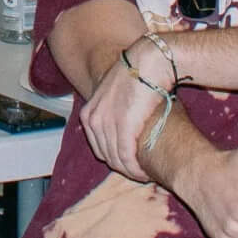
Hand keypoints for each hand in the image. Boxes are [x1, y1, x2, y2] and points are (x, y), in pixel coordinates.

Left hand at [80, 40, 172, 181]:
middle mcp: (94, 119)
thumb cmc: (138, 75)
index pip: (98, 146)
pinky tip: (146, 173)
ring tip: (145, 176)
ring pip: (116, 159)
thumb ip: (114, 111)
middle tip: (139, 173)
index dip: (114, 159)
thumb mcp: (116, 94)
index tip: (129, 165)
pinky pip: (127, 157)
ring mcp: (107, 124)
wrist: (148, 61)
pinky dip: (136, 169)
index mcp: (89, 112)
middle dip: (123, 167)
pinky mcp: (123, 127)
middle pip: (106, 155)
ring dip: (131, 171)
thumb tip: (126, 125)